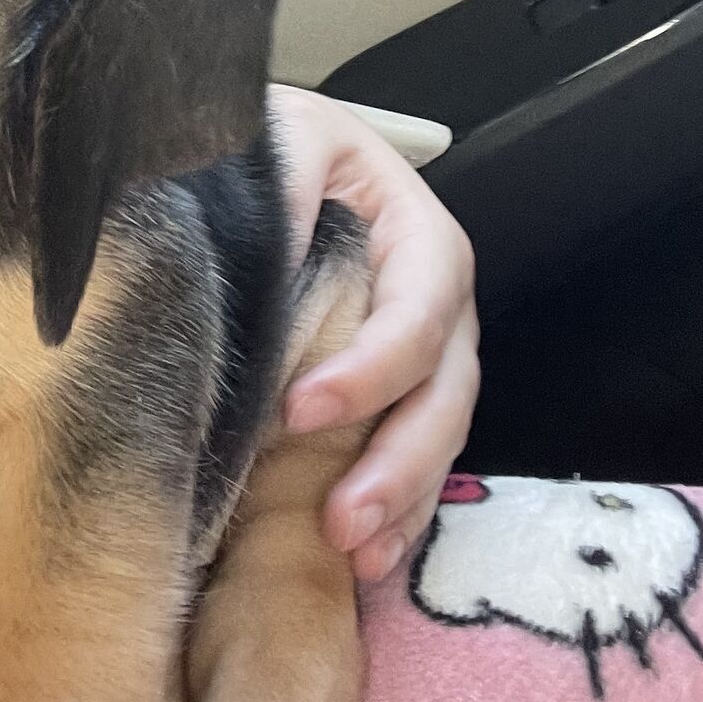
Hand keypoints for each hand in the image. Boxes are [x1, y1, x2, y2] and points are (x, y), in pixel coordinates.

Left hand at [271, 84, 479, 582]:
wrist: (258, 158)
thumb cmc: (273, 144)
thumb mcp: (283, 137)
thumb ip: (287, 186)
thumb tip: (280, 254)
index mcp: (417, 233)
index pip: (418, 307)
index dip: (372, 366)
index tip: (300, 409)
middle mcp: (434, 302)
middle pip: (444, 389)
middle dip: (399, 462)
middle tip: (341, 519)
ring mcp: (421, 357)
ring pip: (437, 437)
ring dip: (402, 504)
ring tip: (354, 556)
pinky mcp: (392, 397)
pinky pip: (413, 464)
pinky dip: (396, 517)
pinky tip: (364, 564)